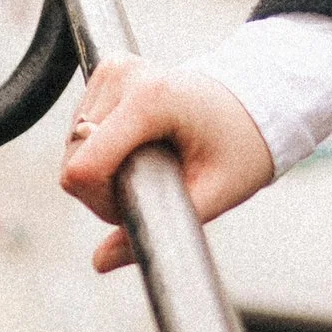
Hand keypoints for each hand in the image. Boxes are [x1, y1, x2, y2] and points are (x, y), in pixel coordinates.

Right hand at [59, 53, 275, 272]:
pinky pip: (81, 127)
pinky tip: (141, 144)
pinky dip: (103, 147)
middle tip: (153, 184)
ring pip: (73, 145)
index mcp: (151, 99)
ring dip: (103, 168)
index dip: (101, 202)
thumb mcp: (213, 194)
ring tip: (152, 162)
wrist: (259, 99)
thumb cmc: (242, 146)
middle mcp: (126, 75)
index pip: (82, 169)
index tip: (138, 201)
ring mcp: (114, 68)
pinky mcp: (108, 69)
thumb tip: (99, 263)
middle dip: (103, 188)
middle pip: (74, 159)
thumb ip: (159, 227)